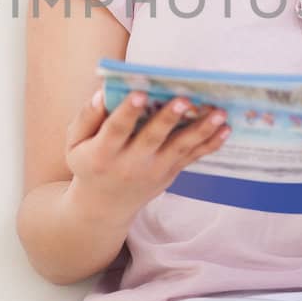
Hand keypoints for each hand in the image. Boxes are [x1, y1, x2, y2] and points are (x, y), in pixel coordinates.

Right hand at [64, 88, 231, 222]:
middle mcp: (130, 164)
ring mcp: (153, 171)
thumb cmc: (89, 163)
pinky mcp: (170, 173)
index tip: (139, 94)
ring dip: (201, 130)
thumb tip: (102, 94)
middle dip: (169, 119)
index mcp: (102, 154)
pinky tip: (226, 129)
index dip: (128, 112)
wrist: (104, 206)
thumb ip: (86, 118)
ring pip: (179, 148)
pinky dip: (210, 144)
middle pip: (152, 138)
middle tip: (185, 100)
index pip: (115, 130)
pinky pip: (192, 157)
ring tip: (219, 114)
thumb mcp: (75, 144)